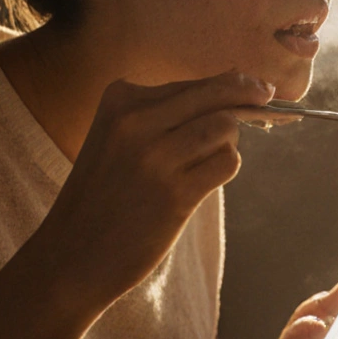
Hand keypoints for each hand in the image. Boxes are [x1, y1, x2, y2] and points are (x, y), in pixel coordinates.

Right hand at [37, 71, 273, 310]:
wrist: (71, 255)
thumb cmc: (103, 194)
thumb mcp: (117, 138)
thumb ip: (166, 113)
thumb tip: (236, 84)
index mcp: (120, 100)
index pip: (193, 83)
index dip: (229, 85)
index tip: (253, 87)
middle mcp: (136, 122)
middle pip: (216, 94)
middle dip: (249, 94)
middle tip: (266, 96)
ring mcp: (156, 158)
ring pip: (226, 126)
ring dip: (229, 140)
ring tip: (208, 159)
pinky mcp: (175, 194)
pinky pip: (226, 163)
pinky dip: (225, 167)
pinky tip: (203, 181)